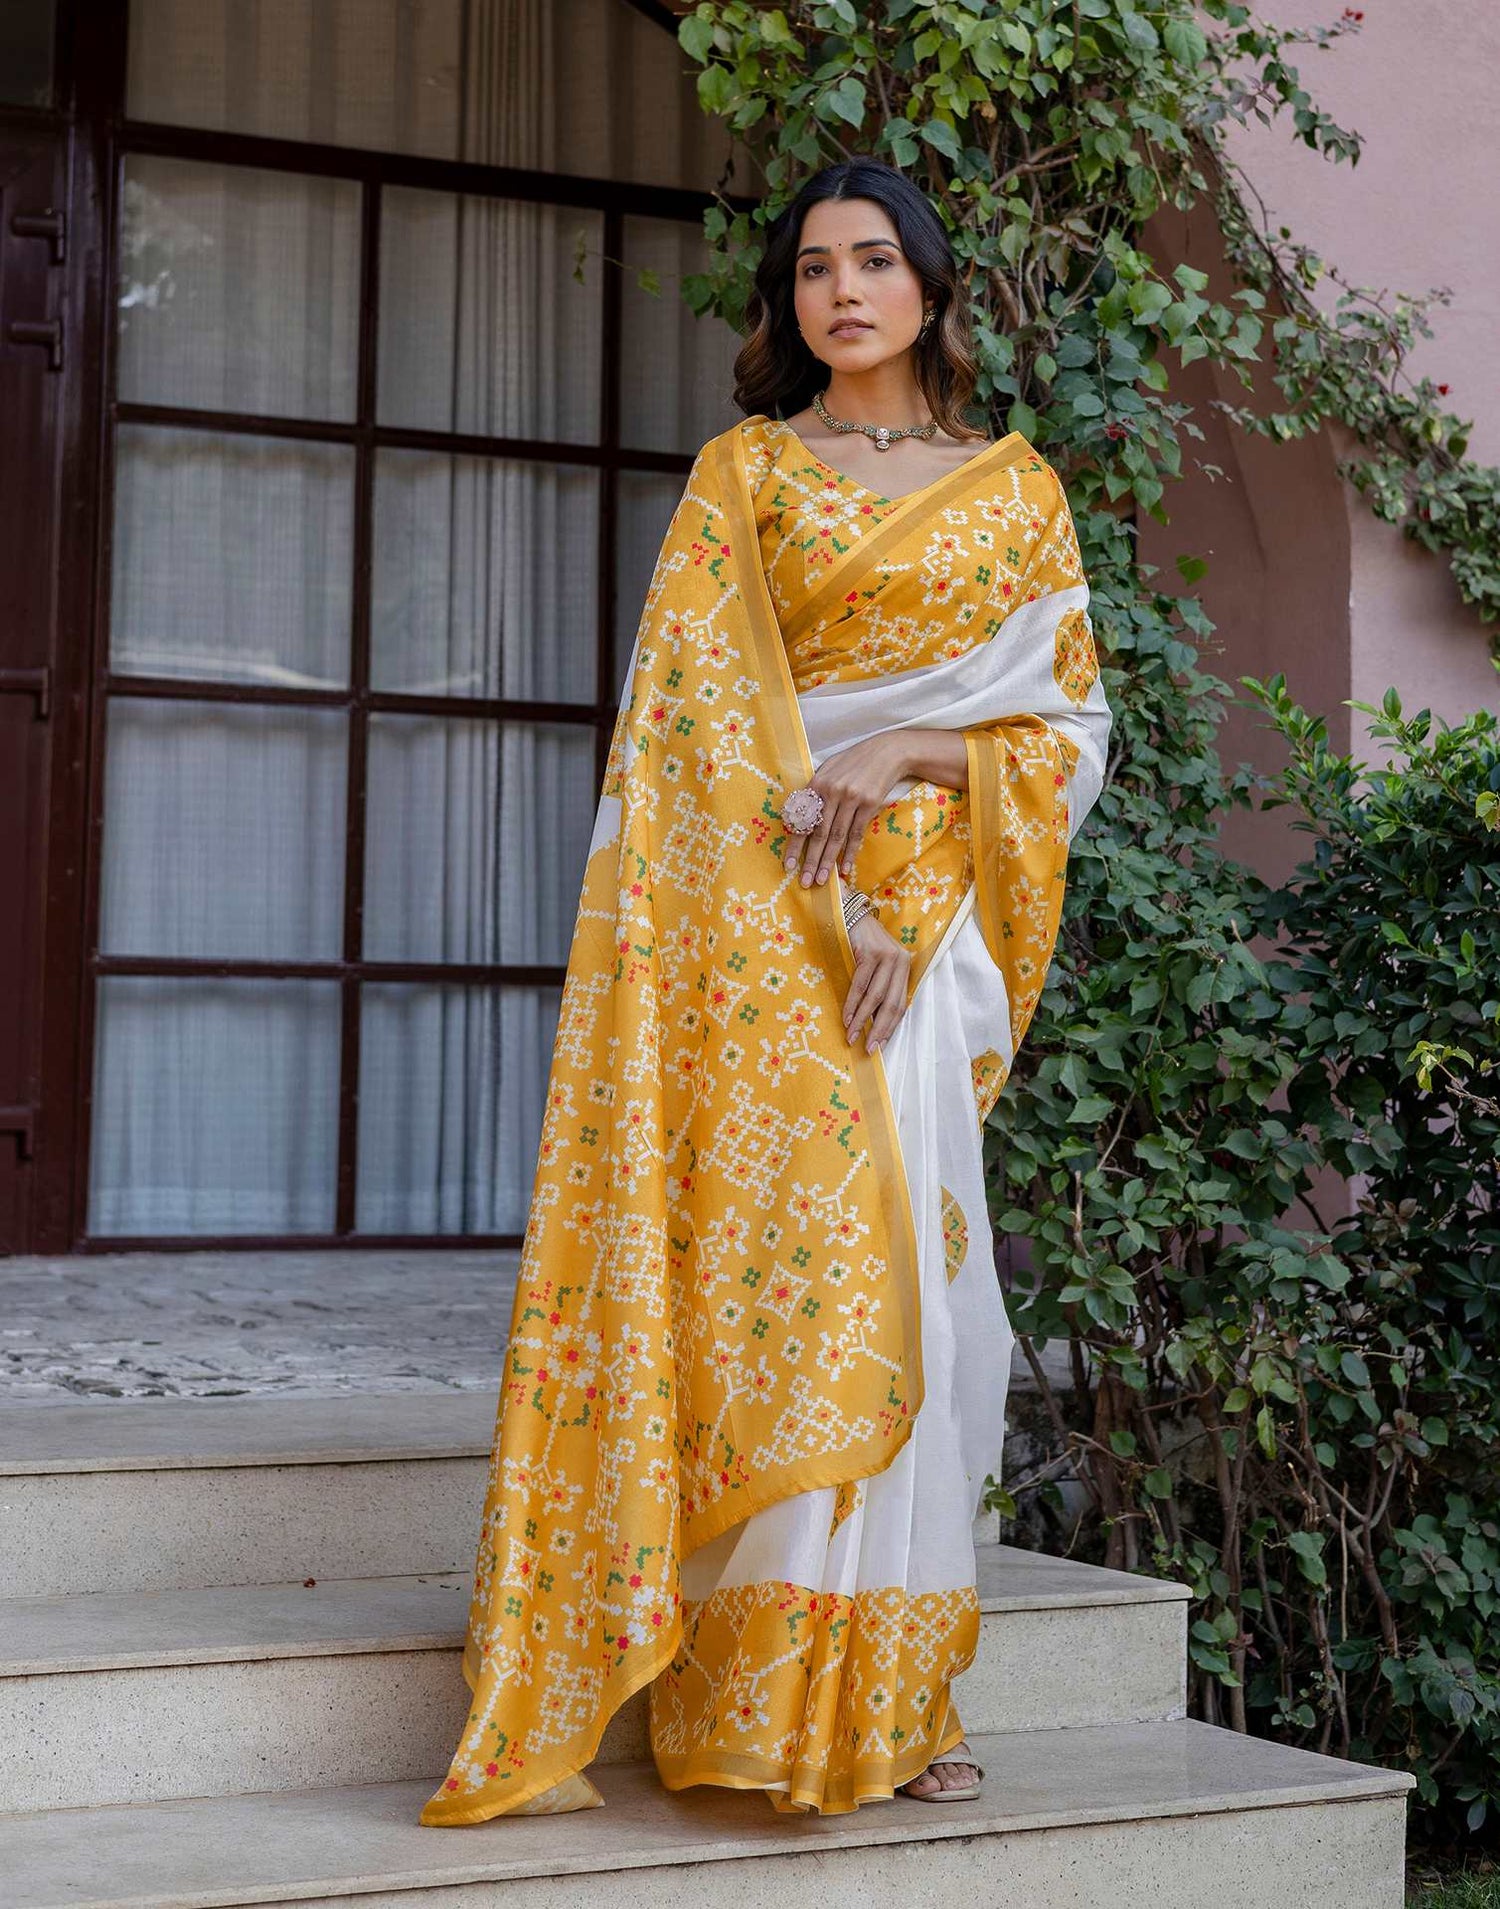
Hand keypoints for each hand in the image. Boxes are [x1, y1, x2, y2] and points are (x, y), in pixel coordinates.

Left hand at [784, 732, 911, 886]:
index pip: (802, 821)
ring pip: (837, 837)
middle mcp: (832, 792)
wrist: (887, 752)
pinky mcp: (869, 804)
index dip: (795, 845)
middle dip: (811, 861)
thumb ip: (815, 792)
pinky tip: (845, 868)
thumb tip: (802, 817)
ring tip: (822, 880)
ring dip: (828, 862)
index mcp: (817, 784)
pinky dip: (850, 853)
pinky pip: (857, 834)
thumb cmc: (854, 762)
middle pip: (819, 833)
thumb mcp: (830, 769)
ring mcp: (851, 799)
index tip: (788, 865)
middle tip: (805, 882)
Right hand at [843, 912, 911, 1053]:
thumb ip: (879, 986)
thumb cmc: (860, 943)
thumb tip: (871, 1022)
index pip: (900, 1004)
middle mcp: (900, 961)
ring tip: (852, 1037)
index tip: (879, 1046)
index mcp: (904, 967)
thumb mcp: (876, 964)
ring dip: (862, 1020)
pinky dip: (852, 1004)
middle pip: (891, 1004)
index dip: (890, 1027)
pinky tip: (846, 1018)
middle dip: (878, 1029)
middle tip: (868, 1049)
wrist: (848, 913)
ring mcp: (886, 956)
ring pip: (875, 997)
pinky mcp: (870, 953)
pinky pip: (861, 985)